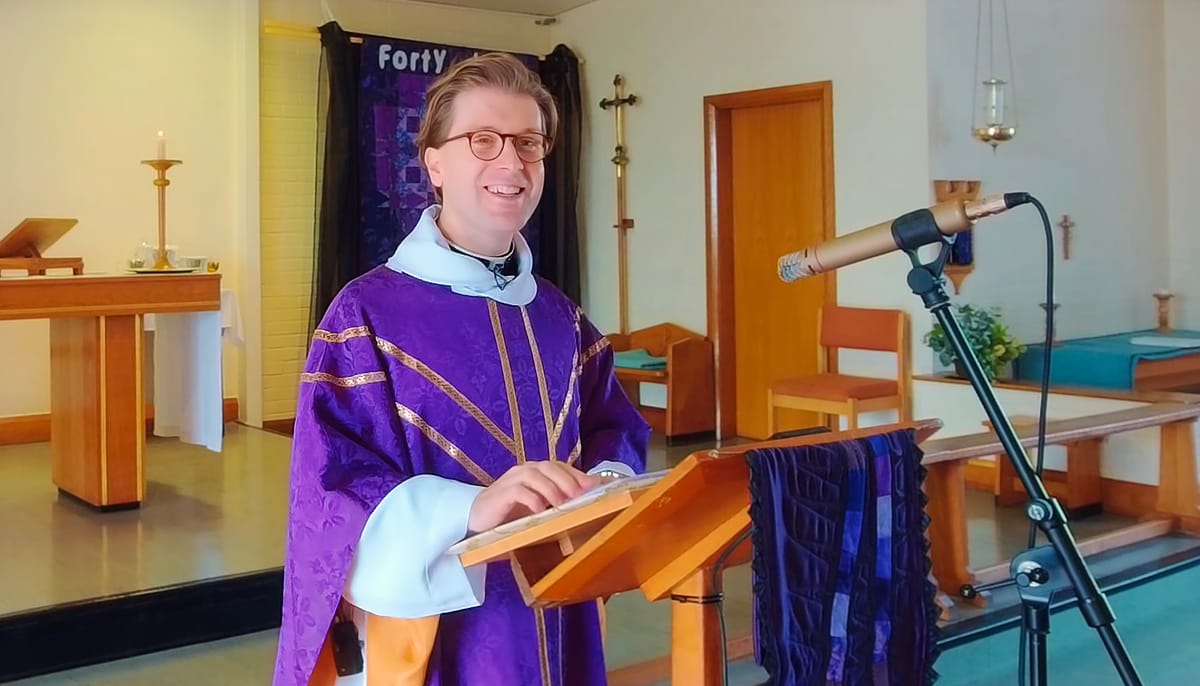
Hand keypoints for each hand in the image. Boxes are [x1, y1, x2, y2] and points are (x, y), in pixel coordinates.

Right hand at [468, 461, 598, 533]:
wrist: (477, 520)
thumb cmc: (511, 515)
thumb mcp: (538, 508)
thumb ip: (556, 501)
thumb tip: (583, 500)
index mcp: (534, 472)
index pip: (559, 466)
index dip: (576, 474)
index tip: (593, 485)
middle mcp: (523, 471)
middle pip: (549, 466)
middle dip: (567, 479)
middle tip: (580, 494)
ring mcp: (511, 480)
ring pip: (534, 475)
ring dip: (551, 488)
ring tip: (562, 503)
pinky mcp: (500, 494)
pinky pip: (518, 491)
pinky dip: (532, 498)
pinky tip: (540, 510)